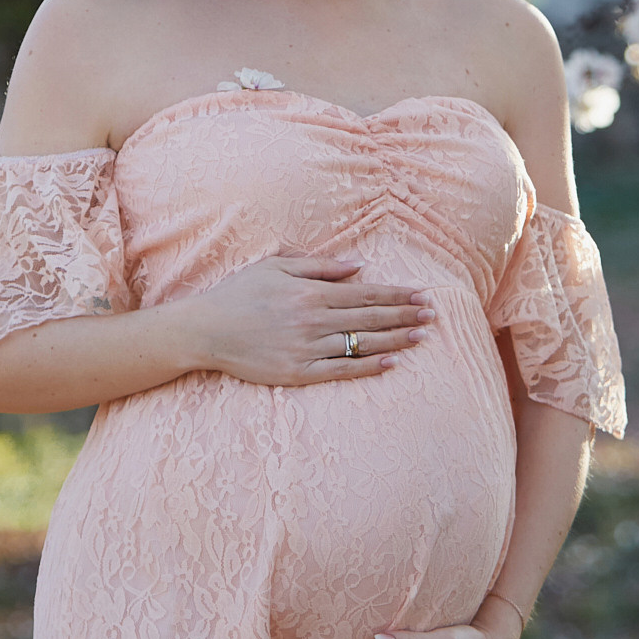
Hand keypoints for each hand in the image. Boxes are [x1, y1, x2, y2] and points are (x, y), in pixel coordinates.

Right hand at [176, 257, 431, 386]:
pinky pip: (341, 370)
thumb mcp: (276, 266)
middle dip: (405, 315)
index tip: (422, 295)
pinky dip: (368, 367)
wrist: (205, 330)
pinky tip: (391, 363)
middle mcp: (313, 320)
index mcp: (310, 292)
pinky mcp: (298, 373)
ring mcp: (307, 348)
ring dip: (395, 340)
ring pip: (361, 343)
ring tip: (421, 336)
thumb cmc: (239, 293)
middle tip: (433, 314)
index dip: (397, 295)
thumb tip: (359, 265)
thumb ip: (320, 265)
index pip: (365, 293)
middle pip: (370, 317)